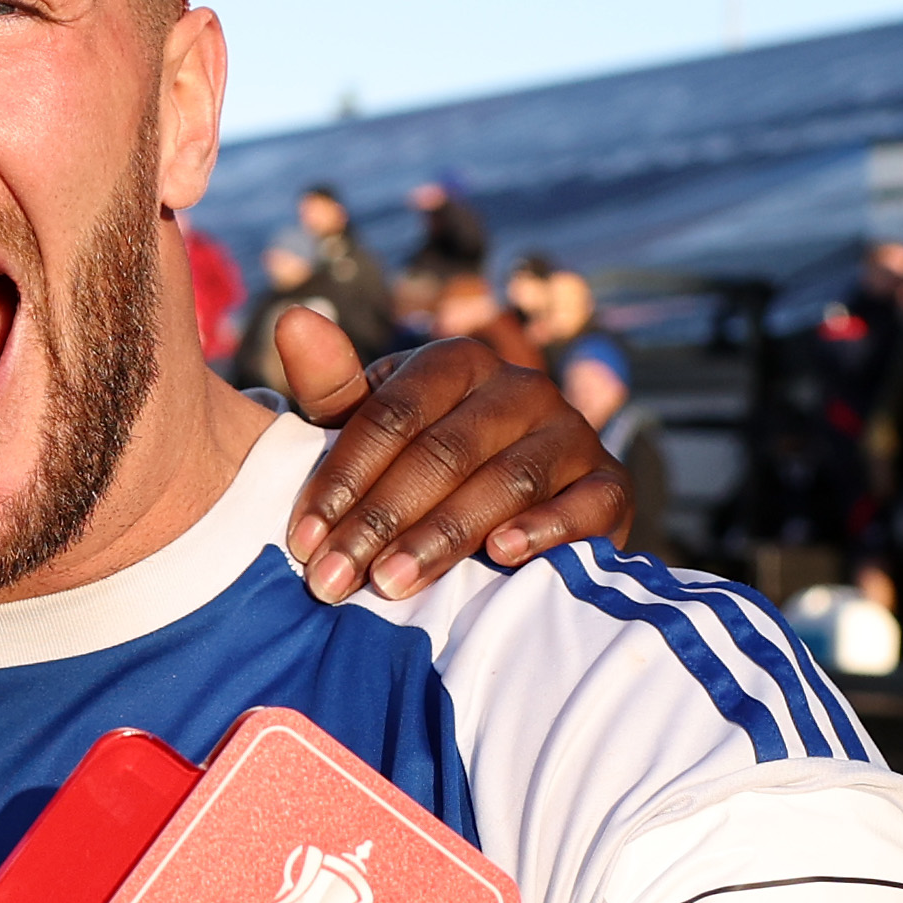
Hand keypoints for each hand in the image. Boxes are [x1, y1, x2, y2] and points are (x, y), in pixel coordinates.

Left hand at [273, 309, 633, 600]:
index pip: (392, 415)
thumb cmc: (422, 463)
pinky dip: (544, 529)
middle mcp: (521, 387)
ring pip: (505, 482)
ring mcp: (572, 433)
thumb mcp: (371, 427)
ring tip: (390, 584)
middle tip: (332, 579)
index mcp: (457, 362)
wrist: (520, 504)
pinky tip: (501, 555)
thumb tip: (291, 318)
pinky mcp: (611, 485)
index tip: (302, 538)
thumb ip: (332, 387)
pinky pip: (584, 505)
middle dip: (380, 521)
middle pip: (443, 453)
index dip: (343, 477)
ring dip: (442, 536)